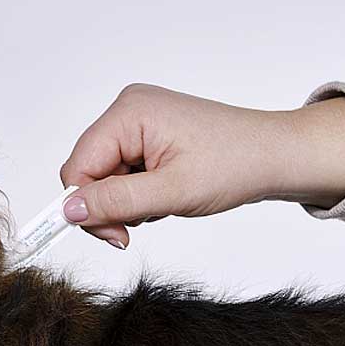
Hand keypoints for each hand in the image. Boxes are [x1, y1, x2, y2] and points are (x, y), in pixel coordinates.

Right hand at [58, 84, 344, 247]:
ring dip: (126, 201)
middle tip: (138, 227)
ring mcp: (138, 119)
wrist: (275, 156)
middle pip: (87, 170)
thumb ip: (116, 202)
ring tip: (164, 203)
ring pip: (104, 175)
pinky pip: (122, 170)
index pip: (78, 166)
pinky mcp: (148, 133)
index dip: (87, 206)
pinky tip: (165, 194)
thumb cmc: (236, 165)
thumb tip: (69, 211)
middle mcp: (128, 108)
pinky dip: (137, 192)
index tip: (115, 236)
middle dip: (109, 205)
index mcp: (130, 112)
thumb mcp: (171, 193)